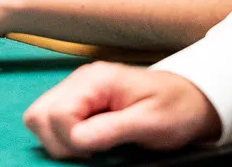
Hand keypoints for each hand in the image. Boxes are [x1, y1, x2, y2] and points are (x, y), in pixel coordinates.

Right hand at [24, 62, 221, 158]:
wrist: (192, 98)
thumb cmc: (175, 107)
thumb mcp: (150, 122)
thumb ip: (112, 129)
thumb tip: (78, 140)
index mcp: (96, 80)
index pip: (57, 114)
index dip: (71, 140)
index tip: (98, 150)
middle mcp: (80, 81)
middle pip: (39, 115)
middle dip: (58, 141)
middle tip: (91, 150)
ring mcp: (78, 90)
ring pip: (40, 118)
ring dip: (58, 140)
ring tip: (90, 146)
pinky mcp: (80, 101)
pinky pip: (53, 121)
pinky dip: (63, 137)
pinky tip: (88, 141)